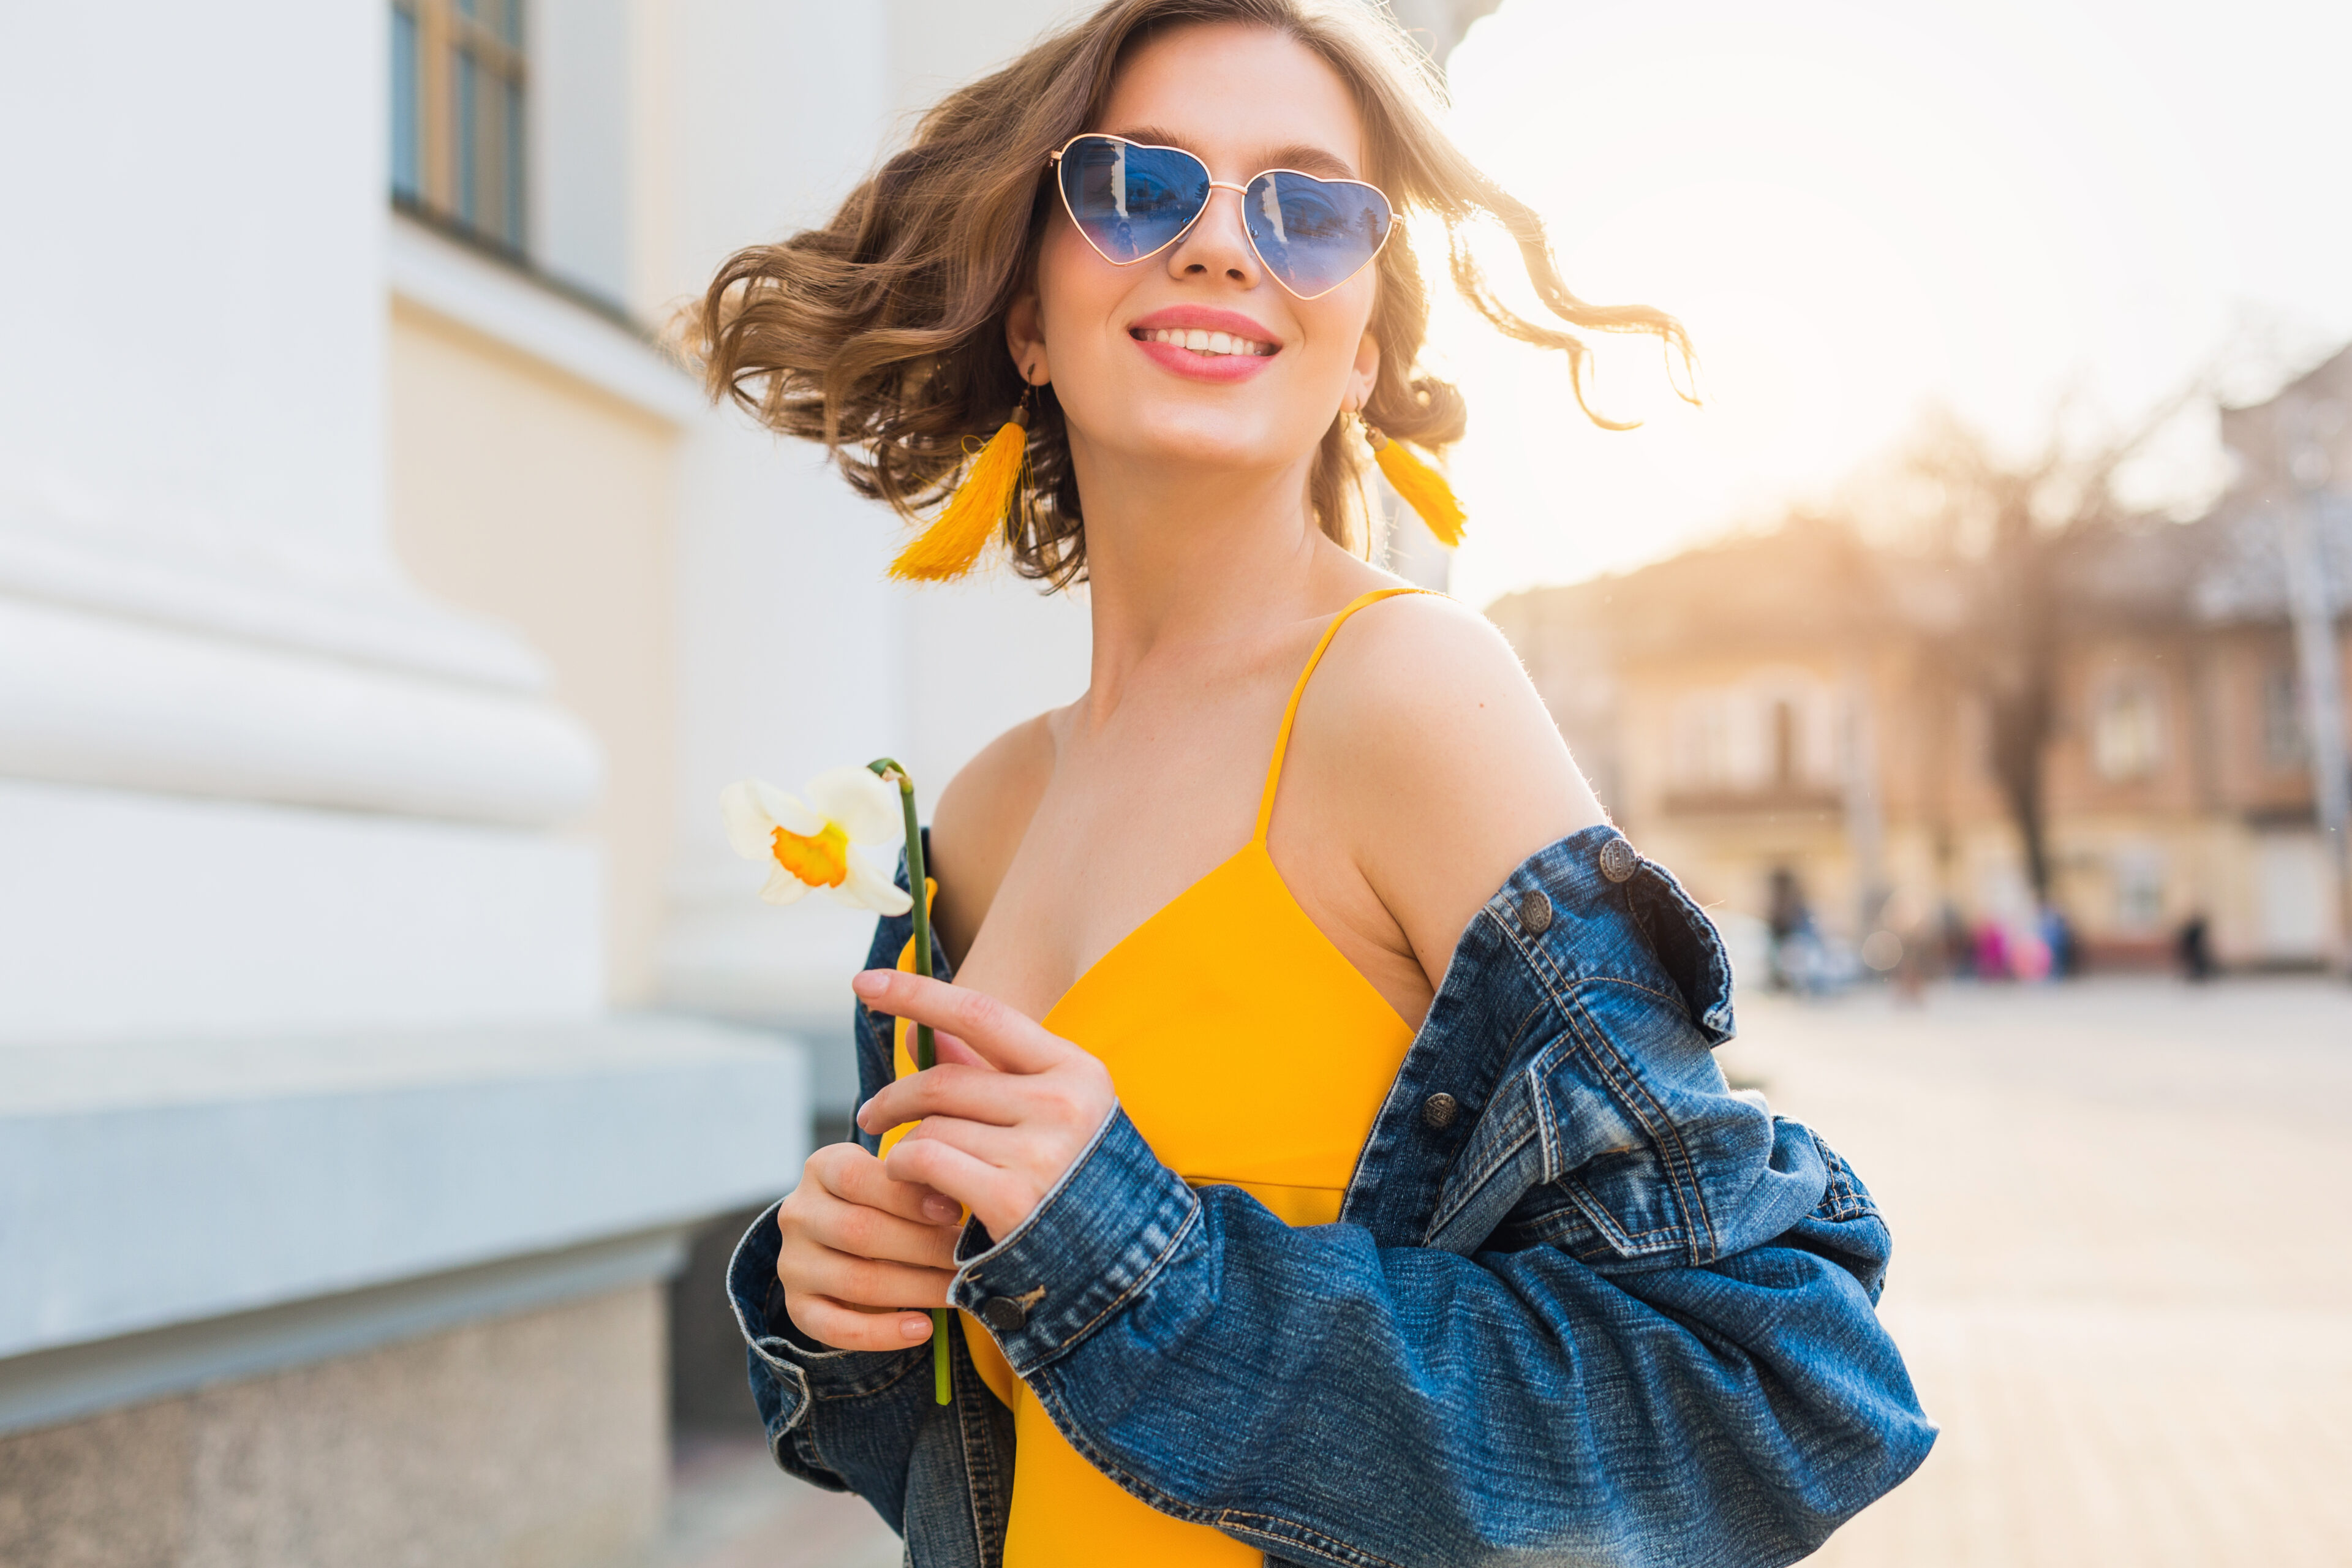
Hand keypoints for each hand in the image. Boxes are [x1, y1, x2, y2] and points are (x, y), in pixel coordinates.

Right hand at [772, 1141, 961, 1350]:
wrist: (842, 1245)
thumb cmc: (884, 1205)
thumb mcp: (893, 1182)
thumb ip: (917, 1182)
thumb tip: (964, 1199)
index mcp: (821, 1169)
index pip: (856, 1177)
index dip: (907, 1195)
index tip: (954, 1210)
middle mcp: (798, 1213)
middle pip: (859, 1231)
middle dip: (923, 1246)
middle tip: (969, 1256)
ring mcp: (793, 1263)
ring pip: (855, 1281)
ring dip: (915, 1289)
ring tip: (958, 1291)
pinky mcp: (797, 1307)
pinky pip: (835, 1328)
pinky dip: (882, 1333)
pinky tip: (921, 1328)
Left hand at [850, 969, 1116, 1241]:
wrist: (1125, 1265)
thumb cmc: (1077, 1183)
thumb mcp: (1051, 1114)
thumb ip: (988, 1072)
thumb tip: (921, 1033)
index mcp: (1075, 1070)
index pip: (982, 1013)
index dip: (917, 993)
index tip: (864, 983)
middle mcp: (1062, 1104)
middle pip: (944, 1081)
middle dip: (895, 1097)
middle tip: (871, 1115)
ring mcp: (1040, 1152)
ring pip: (931, 1127)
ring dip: (905, 1146)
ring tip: (908, 1169)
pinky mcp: (1011, 1199)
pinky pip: (927, 1162)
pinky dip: (906, 1171)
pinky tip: (914, 1187)